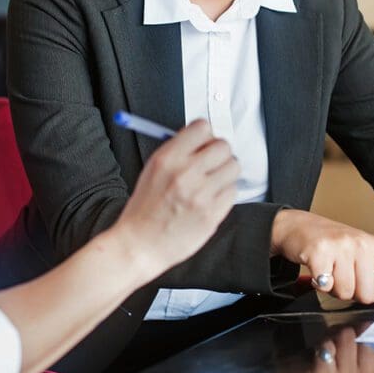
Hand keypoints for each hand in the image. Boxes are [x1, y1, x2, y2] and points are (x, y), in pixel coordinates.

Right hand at [116, 120, 237, 274]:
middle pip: (223, 146)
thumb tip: (202, 137)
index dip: (205, 135)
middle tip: (212, 162)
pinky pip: (233, 192)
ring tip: (211, 183)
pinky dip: (224, 194)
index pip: (202, 128)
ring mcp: (201, 194)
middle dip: (219, 153)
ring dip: (225, 172)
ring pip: (233, 167)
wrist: (140, 244)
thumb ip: (177, 151)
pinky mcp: (212, 214)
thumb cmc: (145, 209)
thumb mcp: (152, 169)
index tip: (204, 143)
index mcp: (168, 159)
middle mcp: (185, 173)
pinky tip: (210, 199)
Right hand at [271, 210, 373, 314]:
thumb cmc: (334, 242)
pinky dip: (320, 283)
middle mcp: (361, 245)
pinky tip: (317, 270)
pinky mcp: (319, 252)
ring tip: (329, 270)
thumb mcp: (366, 250)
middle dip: (353, 291)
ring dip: (335, 288)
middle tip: (342, 274)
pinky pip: (325, 285)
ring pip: (346, 293)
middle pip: (367, 294)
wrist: (299, 225)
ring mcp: (340, 247)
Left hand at [276, 323, 373, 372]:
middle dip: (354, 330)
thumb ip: (370, 337)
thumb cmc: (333, 357)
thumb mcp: (356, 347)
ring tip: (330, 342)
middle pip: (368, 340)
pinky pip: (328, 348)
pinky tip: (319, 351)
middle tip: (343, 334)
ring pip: (348, 339)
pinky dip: (323, 343)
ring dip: (336, 334)